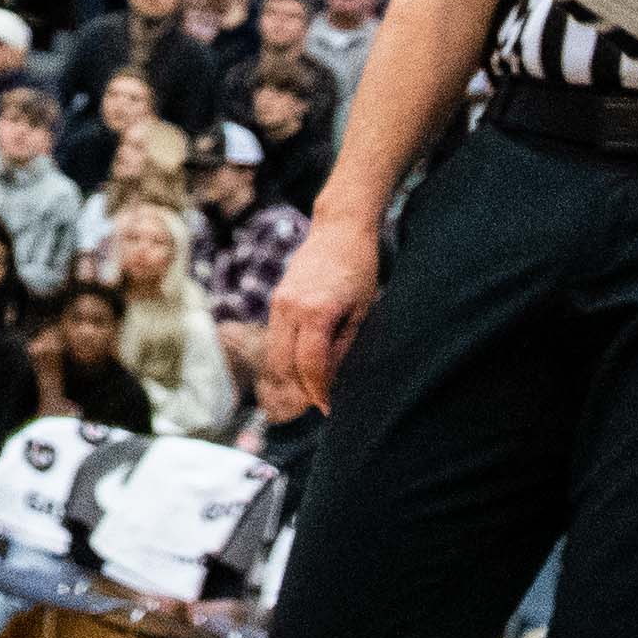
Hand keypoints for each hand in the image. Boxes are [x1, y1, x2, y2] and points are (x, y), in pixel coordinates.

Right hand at [267, 211, 379, 411]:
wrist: (339, 229)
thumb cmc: (359, 268)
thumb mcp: (362, 311)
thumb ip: (343, 346)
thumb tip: (331, 380)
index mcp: (316, 312)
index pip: (309, 366)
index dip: (318, 392)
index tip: (329, 408)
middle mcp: (290, 307)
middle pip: (284, 365)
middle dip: (300, 389)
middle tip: (321, 403)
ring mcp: (279, 302)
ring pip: (275, 353)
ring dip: (290, 375)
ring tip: (314, 387)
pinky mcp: (276, 298)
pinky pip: (276, 337)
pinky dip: (286, 355)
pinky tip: (305, 362)